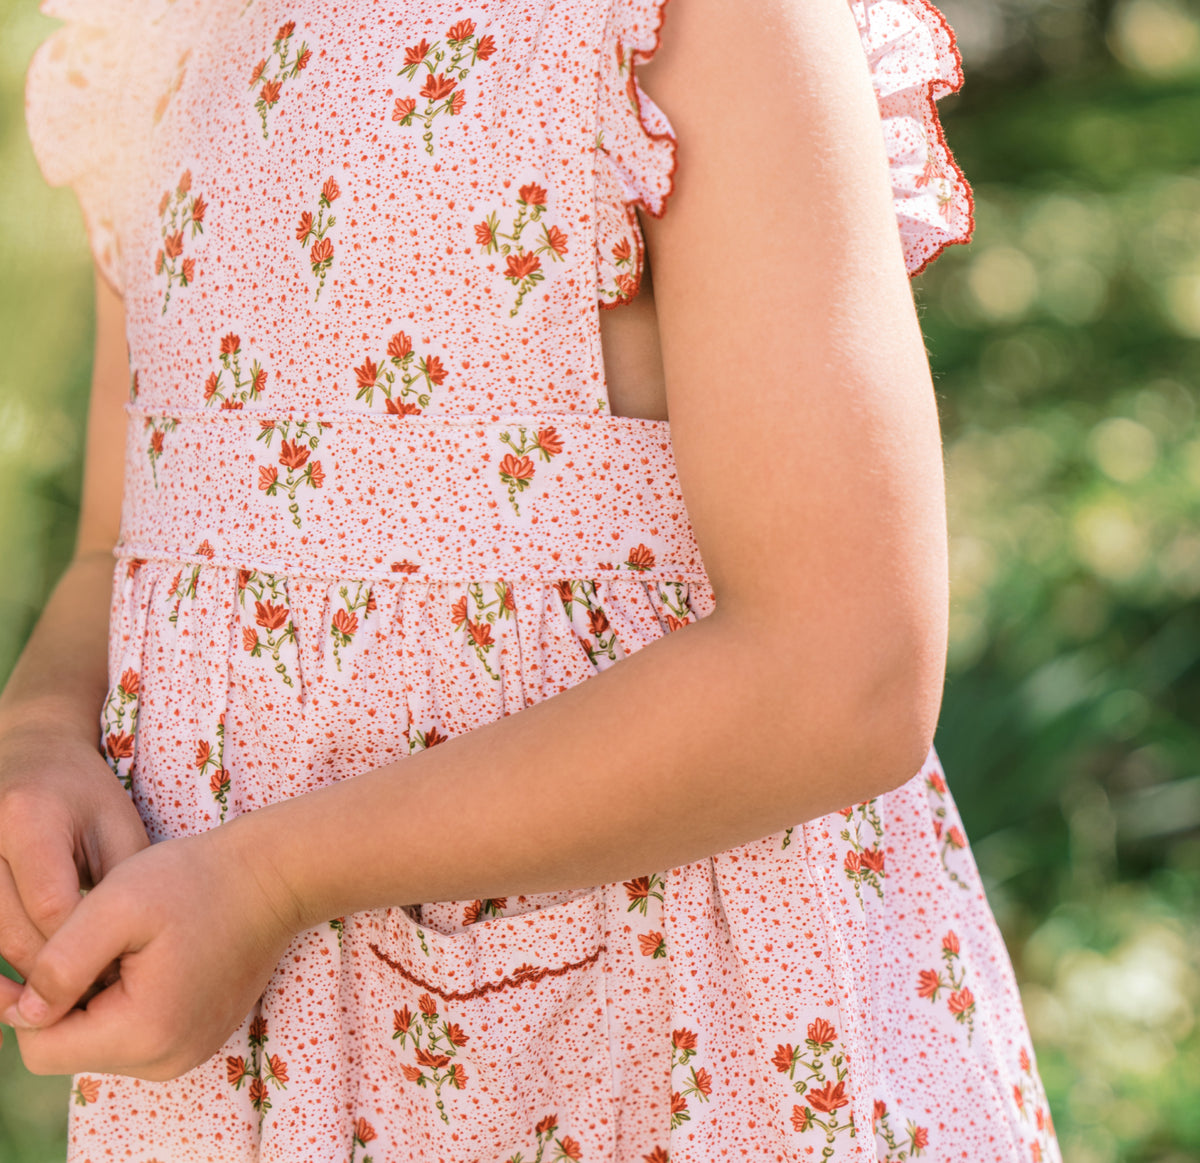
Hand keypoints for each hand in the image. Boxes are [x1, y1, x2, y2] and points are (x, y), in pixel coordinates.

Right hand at [0, 718, 149, 995]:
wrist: (32, 755)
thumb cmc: (85, 794)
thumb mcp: (117, 825)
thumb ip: (118, 884)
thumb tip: (117, 958)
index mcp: (28, 817)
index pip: (50, 904)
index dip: (82, 948)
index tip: (114, 973)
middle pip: (10, 929)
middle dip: (51, 970)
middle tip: (89, 998)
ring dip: (19, 976)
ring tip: (55, 1001)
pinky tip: (16, 989)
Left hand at [2, 824, 297, 1080]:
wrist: (275, 875)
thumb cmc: (196, 880)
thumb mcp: (114, 905)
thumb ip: (58, 964)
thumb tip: (23, 1013)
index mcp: (143, 1033)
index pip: (42, 1050)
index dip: (22, 1004)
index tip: (21, 961)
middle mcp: (169, 1060)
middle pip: (73, 1050)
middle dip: (65, 1000)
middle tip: (85, 939)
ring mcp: (190, 1052)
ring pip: (103, 1043)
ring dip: (95, 1000)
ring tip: (122, 945)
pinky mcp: (202, 1037)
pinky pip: (139, 1035)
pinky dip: (127, 1002)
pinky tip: (148, 956)